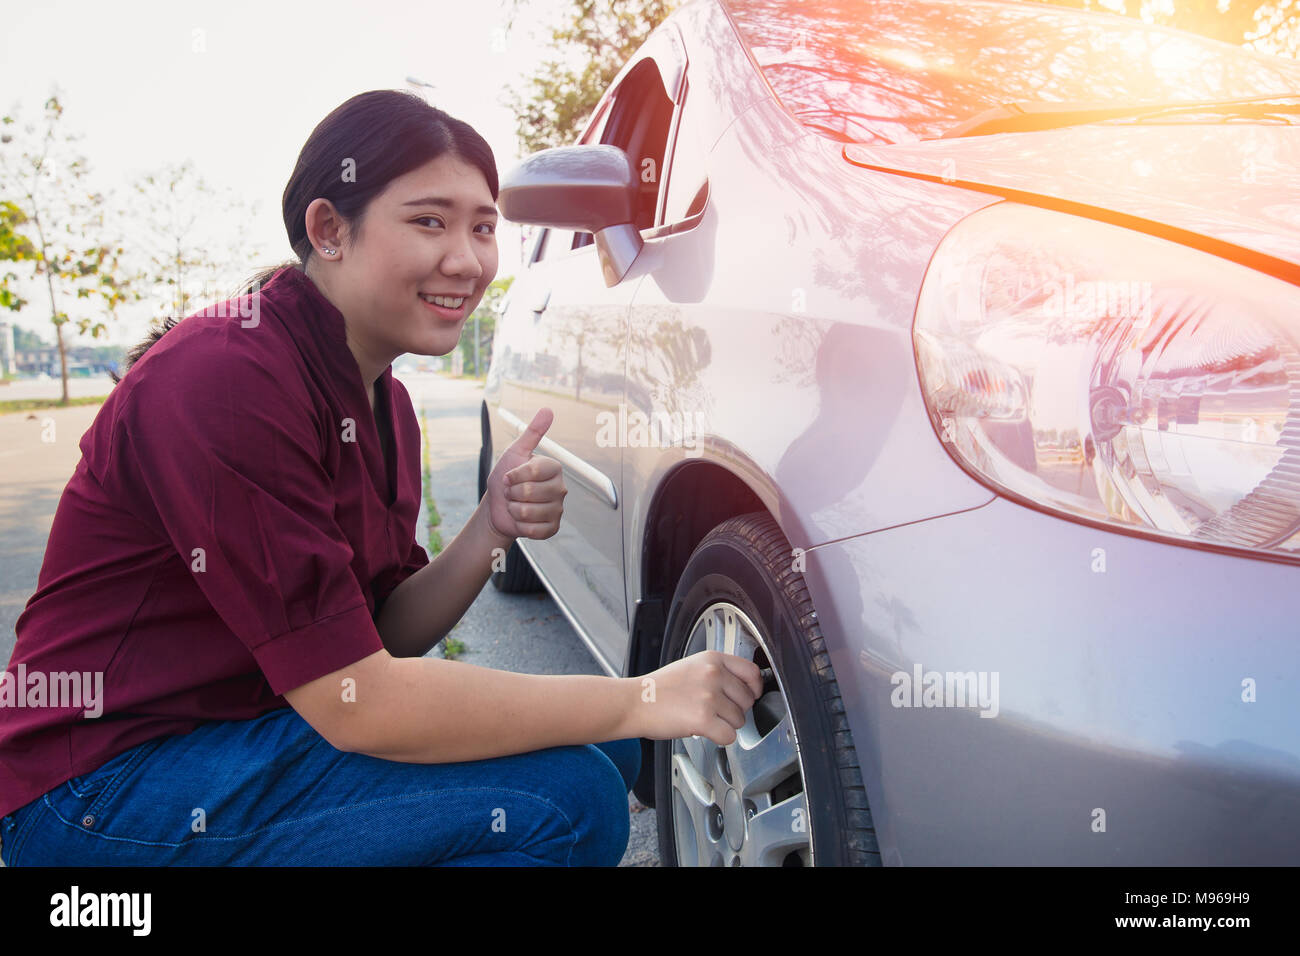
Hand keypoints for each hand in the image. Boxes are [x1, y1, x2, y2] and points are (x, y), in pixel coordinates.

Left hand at [483, 407, 566, 542]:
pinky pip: (533, 530)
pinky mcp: (552, 528)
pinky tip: (521, 520)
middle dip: (511, 493)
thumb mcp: (515, 452)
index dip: (514, 476)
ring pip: (529, 512)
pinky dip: (520, 526)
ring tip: (515, 505)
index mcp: (554, 468)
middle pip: (529, 492)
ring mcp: (558, 509)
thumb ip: (532, 432)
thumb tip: (548, 410)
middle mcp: (560, 488)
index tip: (509, 476)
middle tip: (512, 492)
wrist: (497, 506)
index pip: (533, 472)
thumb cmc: (506, 477)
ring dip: (514, 510)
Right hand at [629, 650, 763, 746]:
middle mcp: (713, 675)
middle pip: (748, 699)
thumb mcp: (692, 666)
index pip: (752, 672)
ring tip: (704, 718)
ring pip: (739, 720)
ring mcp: (709, 697)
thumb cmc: (660, 688)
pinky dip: (720, 738)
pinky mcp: (703, 720)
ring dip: (726, 724)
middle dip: (736, 709)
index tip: (752, 694)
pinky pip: (729, 736)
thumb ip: (718, 671)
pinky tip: (705, 731)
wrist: (635, 702)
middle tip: (716, 711)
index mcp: (712, 659)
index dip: (755, 687)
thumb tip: (743, 686)